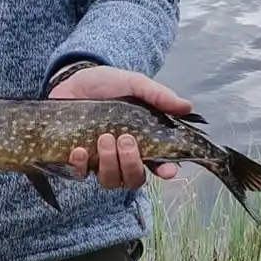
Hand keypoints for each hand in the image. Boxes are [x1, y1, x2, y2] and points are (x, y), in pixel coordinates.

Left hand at [48, 66, 190, 189]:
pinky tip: (79, 149)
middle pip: (134, 179)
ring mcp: (100, 161)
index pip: (159, 165)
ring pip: (110, 181)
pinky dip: (81, 165)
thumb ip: (158, 96)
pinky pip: (81, 174)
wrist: (73, 79)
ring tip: (104, 137)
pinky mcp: (77, 160)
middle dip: (132, 164)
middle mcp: (123, 157)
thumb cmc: (107, 84)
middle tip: (126, 139)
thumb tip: (187, 107)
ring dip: (109, 163)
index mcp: (143, 142)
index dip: (165, 171)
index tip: (167, 169)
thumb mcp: (134, 84)